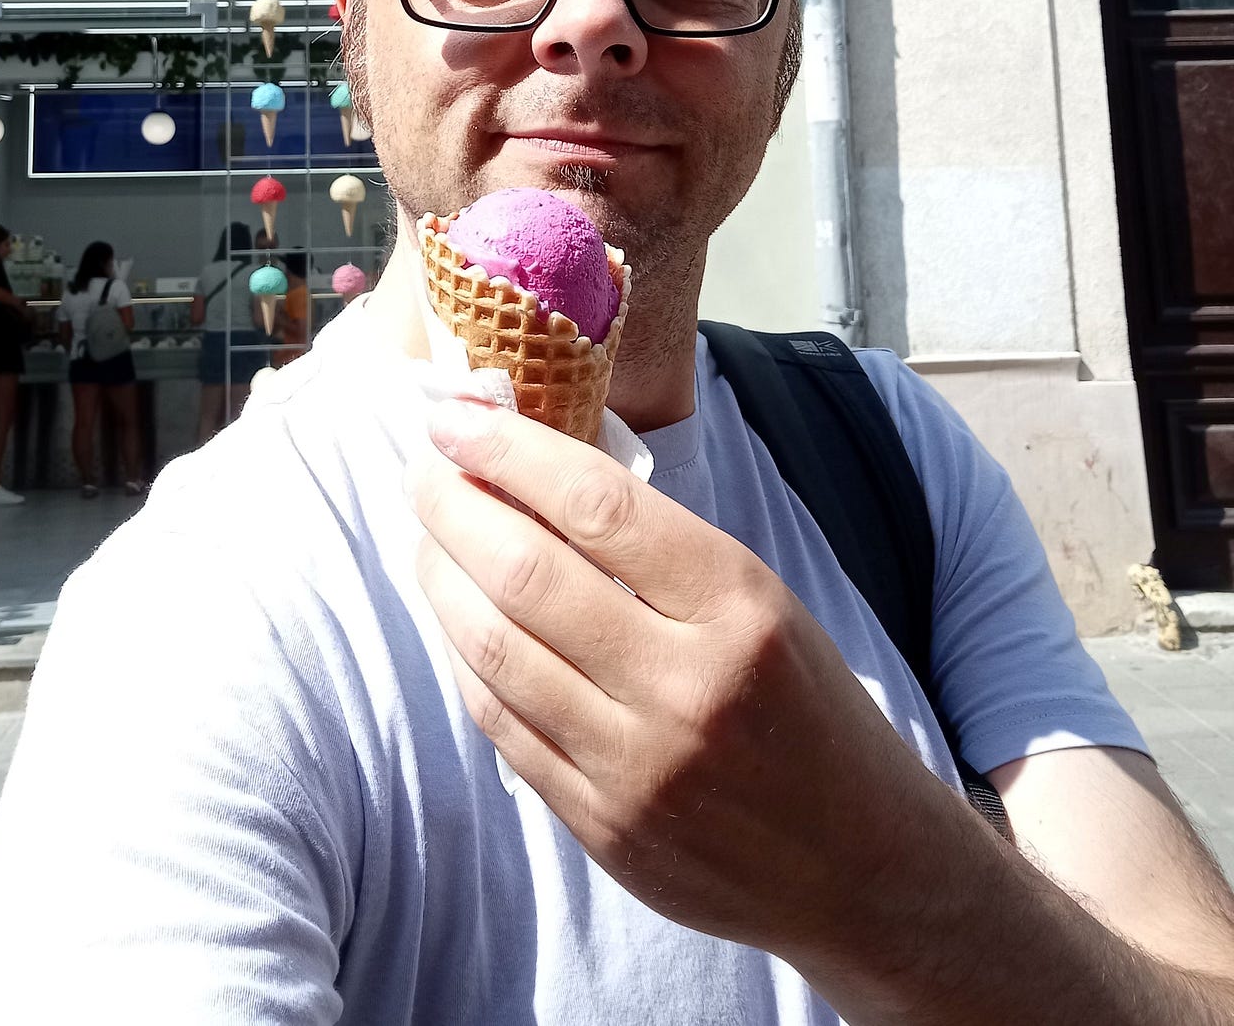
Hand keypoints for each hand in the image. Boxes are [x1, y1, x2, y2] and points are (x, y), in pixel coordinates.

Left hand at [407, 397, 961, 964]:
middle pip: (527, 573)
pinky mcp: (602, 828)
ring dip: (440, 578)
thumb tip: (527, 472)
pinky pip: (501, 724)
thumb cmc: (804, 703)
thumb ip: (654, 547)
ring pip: (495, 649)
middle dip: (454, 506)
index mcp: (739, 605)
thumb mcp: (760, 599)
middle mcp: (687, 685)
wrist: (862, 865)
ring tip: (426, 536)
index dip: (509, 452)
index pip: (597, 505)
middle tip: (424, 470)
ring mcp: (637, 766)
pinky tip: (455, 618)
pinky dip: (464, 658)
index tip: (455, 419)